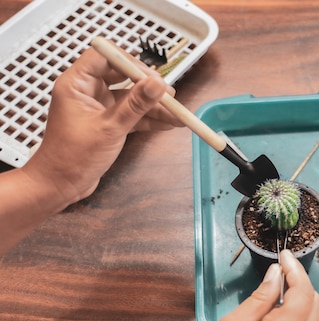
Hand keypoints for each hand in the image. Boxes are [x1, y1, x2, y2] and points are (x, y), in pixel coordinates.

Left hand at [22, 46, 182, 205]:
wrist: (60, 186)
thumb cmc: (72, 158)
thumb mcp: (110, 128)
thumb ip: (136, 105)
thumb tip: (158, 84)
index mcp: (77, 84)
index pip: (106, 57)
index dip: (131, 64)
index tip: (154, 78)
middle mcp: (86, 91)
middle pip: (123, 76)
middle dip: (149, 87)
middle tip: (171, 97)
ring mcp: (97, 106)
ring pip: (131, 98)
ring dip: (153, 107)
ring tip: (178, 116)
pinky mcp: (106, 122)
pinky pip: (131, 114)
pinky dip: (148, 119)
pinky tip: (167, 124)